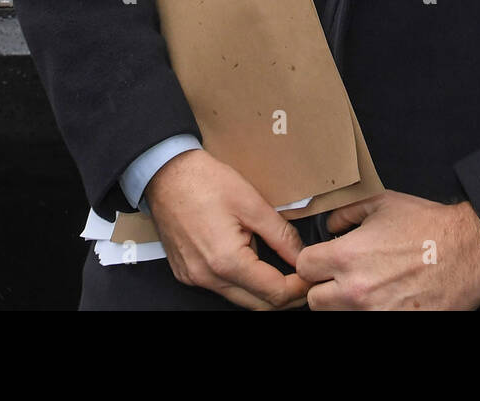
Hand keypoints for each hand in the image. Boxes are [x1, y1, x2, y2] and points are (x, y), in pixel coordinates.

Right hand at [143, 148, 307, 309]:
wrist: (166, 174)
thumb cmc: (206, 182)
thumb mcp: (252, 203)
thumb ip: (281, 234)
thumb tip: (302, 255)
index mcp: (226, 262)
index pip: (274, 293)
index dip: (299, 287)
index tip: (313, 275)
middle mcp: (208, 278)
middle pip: (258, 306)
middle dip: (286, 296)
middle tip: (304, 278)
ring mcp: (194, 278)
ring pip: (239, 300)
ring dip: (264, 291)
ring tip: (284, 270)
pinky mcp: (186, 273)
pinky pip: (221, 288)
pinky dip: (242, 283)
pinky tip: (253, 262)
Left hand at [294, 191, 479, 309]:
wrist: (469, 251)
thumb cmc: (427, 225)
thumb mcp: (383, 202)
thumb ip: (347, 212)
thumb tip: (330, 224)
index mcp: (347, 257)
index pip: (304, 267)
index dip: (313, 260)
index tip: (324, 258)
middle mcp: (355, 291)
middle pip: (315, 300)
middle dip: (325, 286)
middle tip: (344, 275)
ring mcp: (374, 314)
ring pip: (338, 315)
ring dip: (346, 302)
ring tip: (369, 286)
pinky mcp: (393, 324)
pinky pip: (367, 321)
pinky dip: (371, 311)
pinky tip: (386, 298)